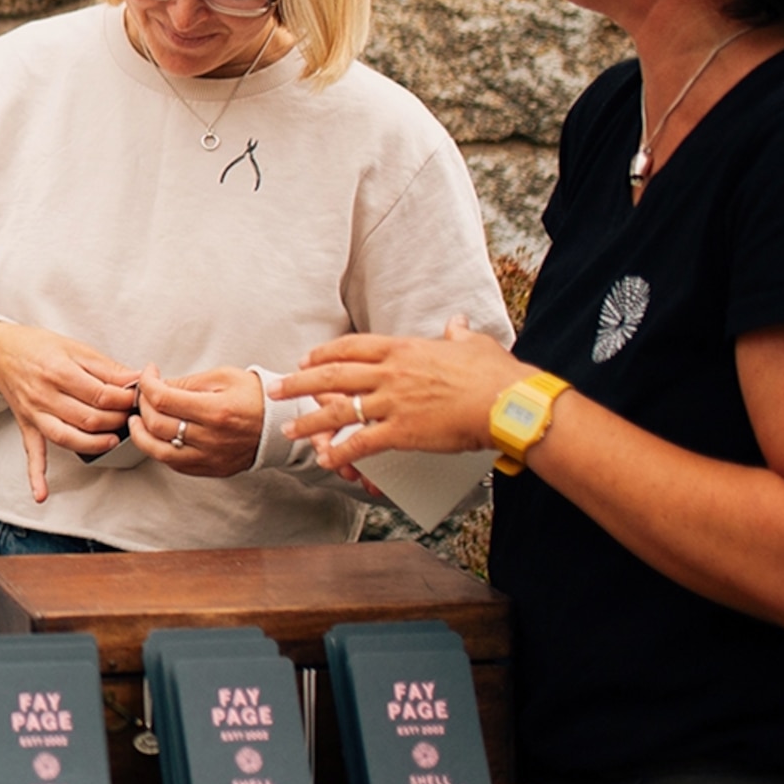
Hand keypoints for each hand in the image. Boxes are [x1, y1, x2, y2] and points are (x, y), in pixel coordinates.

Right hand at [0, 324, 139, 505]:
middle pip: (89, 419)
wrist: (0, 352)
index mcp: (59, 371)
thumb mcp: (76, 348)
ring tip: (112, 440)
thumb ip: (107, 367)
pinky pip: (31, 453)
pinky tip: (42, 494)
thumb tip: (139, 378)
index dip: (125, 400)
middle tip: (130, 416)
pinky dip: (35, 476)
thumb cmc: (39, 348)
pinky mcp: (27, 426)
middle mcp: (45, 395)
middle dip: (116, 420)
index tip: (138, 398)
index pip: (101, 395)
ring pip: (68, 438)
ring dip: (94, 444)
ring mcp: (35, 414)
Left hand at [126, 368, 265, 477]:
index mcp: (216, 411)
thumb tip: (158, 385)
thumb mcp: (223, 377)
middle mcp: (212, 437)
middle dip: (143, 405)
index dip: (147, 384)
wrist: (280, 423)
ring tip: (137, 420)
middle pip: (157, 424)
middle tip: (144, 394)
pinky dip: (159, 450)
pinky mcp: (212, 468)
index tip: (148, 375)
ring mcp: (211, 457)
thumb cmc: (255, 397)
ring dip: (141, 435)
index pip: (163, 399)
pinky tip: (157, 436)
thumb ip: (188, 382)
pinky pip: (175, 464)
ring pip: (160, 452)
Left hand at [281, 316, 526, 470]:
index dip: (323, 354)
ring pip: (338, 410)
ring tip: (287, 430)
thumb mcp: (473, 345)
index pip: (351, 348)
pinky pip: (362, 443)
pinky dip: (341, 452)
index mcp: (403, 350)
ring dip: (309, 421)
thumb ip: (457, 334)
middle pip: (331, 376)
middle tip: (275, 390)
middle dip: (298, 383)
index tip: (306, 359)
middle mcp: (390, 373)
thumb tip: (457, 322)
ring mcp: (393, 403)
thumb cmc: (494, 374)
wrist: (508, 403)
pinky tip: (326, 461)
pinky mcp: (402, 432)